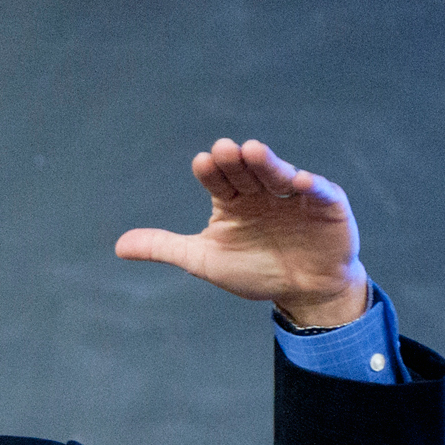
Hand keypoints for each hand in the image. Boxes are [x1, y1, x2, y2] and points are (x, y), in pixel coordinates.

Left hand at [115, 138, 368, 325]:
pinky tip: (300, 183)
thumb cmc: (257, 270)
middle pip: (247, 171)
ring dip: (267, 164)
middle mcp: (261, 190)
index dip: (212, 172)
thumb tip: (118, 247)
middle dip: (236, 161)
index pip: (218, 180)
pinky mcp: (326, 204)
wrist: (305, 292)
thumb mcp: (205, 260)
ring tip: (253, 152)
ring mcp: (293, 195)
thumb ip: (165, 248)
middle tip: (225, 151)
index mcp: (233, 199)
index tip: (202, 163)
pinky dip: (311, 187)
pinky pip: (318, 192)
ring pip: (277, 175)